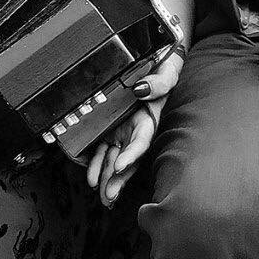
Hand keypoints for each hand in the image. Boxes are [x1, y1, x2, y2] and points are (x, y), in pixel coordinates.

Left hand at [86, 46, 182, 206]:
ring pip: (114, 158)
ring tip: (100, 193)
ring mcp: (124, 132)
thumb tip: (142, 89)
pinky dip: (97, 164)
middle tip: (109, 195)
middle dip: (118, 178)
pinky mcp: (112, 130)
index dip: (132, 155)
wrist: (157, 63)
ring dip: (107, 177)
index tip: (121, 166)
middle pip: (128, 158)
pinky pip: (103, 149)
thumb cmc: (164, 71)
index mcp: (150, 121)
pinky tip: (91, 177)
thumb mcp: (166, 73)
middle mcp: (137, 131)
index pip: (141, 141)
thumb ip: (159, 82)